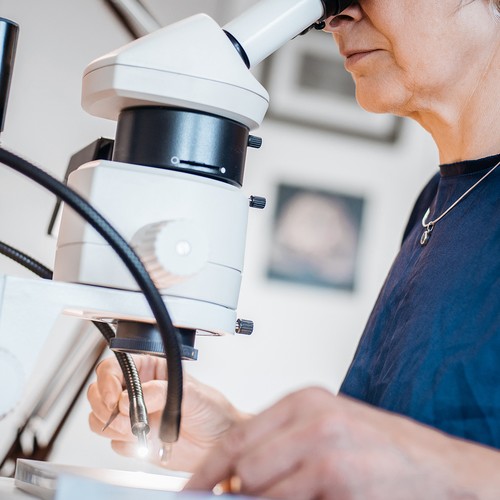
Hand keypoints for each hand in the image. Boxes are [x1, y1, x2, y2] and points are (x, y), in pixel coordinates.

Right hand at [87, 355, 245, 471]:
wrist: (219, 444)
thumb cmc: (213, 411)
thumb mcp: (193, 394)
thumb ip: (164, 392)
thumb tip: (138, 396)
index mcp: (151, 370)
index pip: (115, 366)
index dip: (108, 380)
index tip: (115, 397)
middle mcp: (138, 390)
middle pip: (99, 391)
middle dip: (105, 405)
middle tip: (125, 417)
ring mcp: (134, 415)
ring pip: (100, 417)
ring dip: (113, 426)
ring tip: (138, 430)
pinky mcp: (133, 439)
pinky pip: (113, 442)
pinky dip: (125, 444)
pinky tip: (146, 441)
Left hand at [185, 387, 499, 498]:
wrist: (439, 470)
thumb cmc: (382, 448)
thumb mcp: (327, 429)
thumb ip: (282, 443)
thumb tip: (237, 474)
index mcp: (306, 401)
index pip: (238, 435)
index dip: (209, 468)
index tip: (193, 489)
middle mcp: (314, 421)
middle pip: (245, 466)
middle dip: (238, 491)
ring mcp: (328, 455)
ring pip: (262, 492)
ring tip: (295, 496)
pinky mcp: (341, 487)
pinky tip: (315, 498)